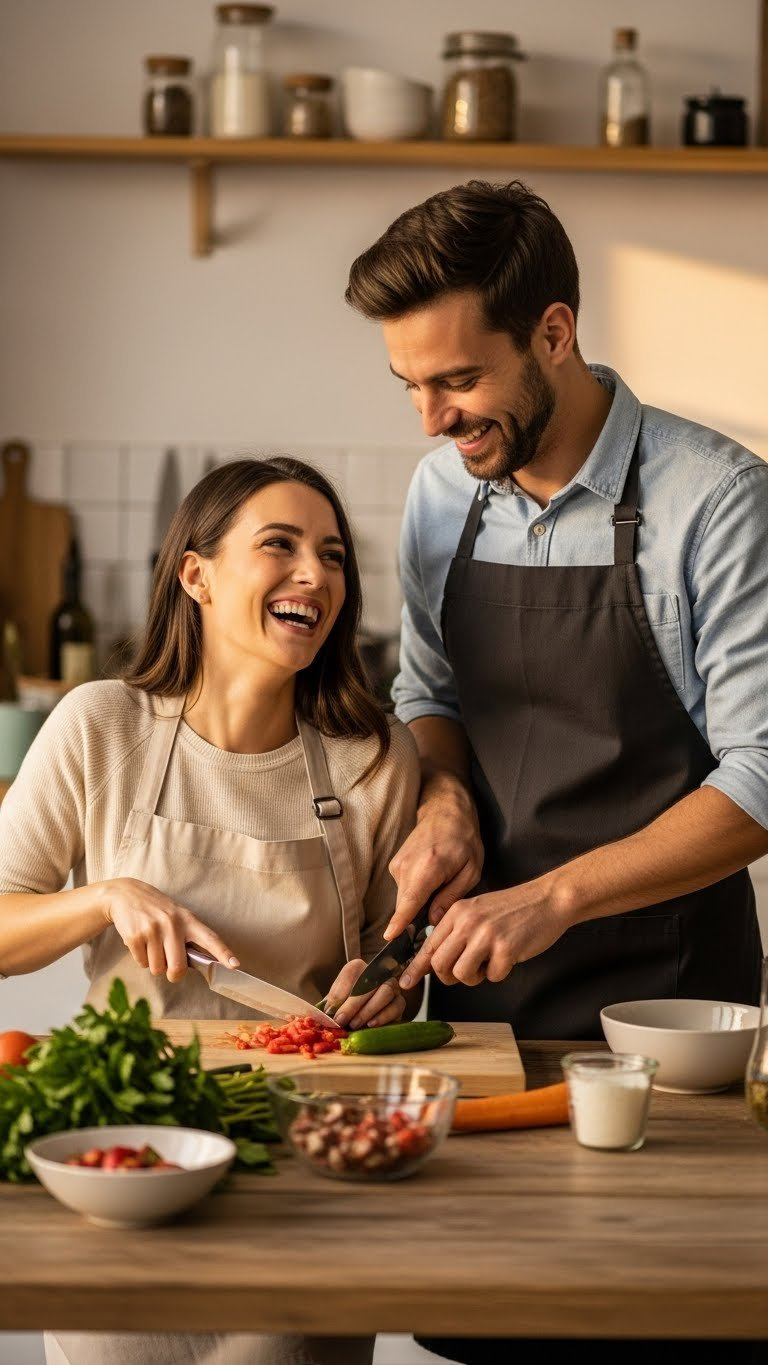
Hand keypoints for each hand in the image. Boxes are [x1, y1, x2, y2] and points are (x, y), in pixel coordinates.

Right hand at [98, 877, 239, 982]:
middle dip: (173, 974)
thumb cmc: (156, 910)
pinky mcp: (136, 936)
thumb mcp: (177, 916)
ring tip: (152, 945)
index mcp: (188, 919)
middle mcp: (172, 924)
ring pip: (157, 969)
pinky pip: (142, 964)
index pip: (210, 938)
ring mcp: (153, 930)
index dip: (223, 953)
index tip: (234, 965)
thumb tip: (197, 964)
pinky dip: (141, 959)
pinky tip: (140, 943)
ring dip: (154, 964)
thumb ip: (188, 937)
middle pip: (178, 967)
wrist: (125, 894)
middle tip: (169, 968)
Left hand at [321, 957, 406, 1031]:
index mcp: (357, 968)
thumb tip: (321, 1013)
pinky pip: (396, 1006)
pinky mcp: (399, 1002)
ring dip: (368, 1010)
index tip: (330, 1010)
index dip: (340, 991)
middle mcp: (377, 973)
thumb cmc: (343, 1009)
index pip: (352, 972)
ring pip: (385, 992)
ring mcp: (391, 986)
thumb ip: (328, 1006)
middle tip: (340, 1020)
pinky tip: (370, 1025)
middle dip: (352, 1004)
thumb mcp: (332, 1006)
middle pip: (369, 983)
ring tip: (354, 1024)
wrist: (359, 1020)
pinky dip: (383, 1016)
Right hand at [386, 777, 483, 940]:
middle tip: (439, 918)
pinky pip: (405, 890)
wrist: (445, 811)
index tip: (389, 938)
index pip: (410, 901)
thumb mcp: (470, 871)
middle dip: (418, 920)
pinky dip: (416, 892)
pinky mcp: (395, 866)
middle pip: (406, 906)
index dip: (400, 922)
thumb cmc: (463, 839)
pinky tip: (432, 881)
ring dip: (420, 903)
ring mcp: (397, 865)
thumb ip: (451, 898)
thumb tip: (433, 921)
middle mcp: (407, 866)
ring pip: (405, 899)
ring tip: (440, 888)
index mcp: (428, 867)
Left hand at [399, 878, 564, 990]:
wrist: (547, 899)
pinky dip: (500, 973)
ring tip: (489, 963)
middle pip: (440, 964)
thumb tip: (433, 962)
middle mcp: (467, 922)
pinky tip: (509, 957)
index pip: (429, 945)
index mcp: (457, 912)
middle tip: (467, 972)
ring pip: (461, 974)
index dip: (416, 968)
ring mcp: (486, 934)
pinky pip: (492, 977)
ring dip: (475, 977)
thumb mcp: (477, 912)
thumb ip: (456, 932)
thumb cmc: (512, 910)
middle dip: (450, 977)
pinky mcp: (506, 948)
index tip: (406, 983)